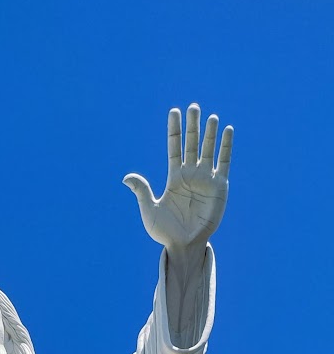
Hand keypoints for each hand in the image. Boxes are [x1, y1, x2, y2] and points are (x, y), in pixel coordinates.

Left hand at [123, 105, 232, 252]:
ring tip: (211, 116)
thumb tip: (125, 177)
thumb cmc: (165, 232)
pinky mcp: (219, 187)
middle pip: (192, 144)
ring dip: (210, 133)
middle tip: (193, 107)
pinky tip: (228, 130)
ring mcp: (206, 179)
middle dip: (193, 126)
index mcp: (174, 177)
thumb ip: (142, 191)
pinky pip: (224, 162)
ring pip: (208, 150)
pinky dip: (226, 147)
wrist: (183, 246)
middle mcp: (190, 174)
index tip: (174, 111)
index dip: (174, 130)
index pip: (174, 147)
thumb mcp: (150, 211)